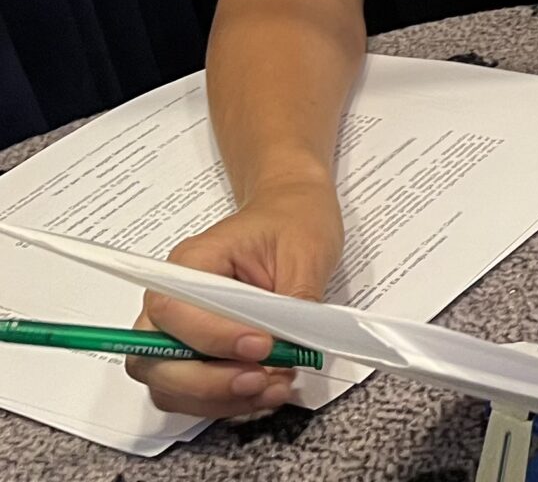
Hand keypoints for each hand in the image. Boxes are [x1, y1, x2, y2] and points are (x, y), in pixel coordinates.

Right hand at [126, 179, 343, 417]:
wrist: (293, 213)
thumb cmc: (292, 222)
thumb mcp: (305, 251)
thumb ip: (294, 301)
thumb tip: (293, 346)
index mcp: (191, 263)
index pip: (173, 310)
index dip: (210, 337)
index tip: (261, 346)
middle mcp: (172, 301)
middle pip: (155, 359)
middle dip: (207, 381)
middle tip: (262, 379)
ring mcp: (179, 332)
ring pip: (170, 385)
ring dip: (218, 398)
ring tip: (274, 388)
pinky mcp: (198, 355)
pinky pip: (194, 393)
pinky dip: (226, 401)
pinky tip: (267, 390)